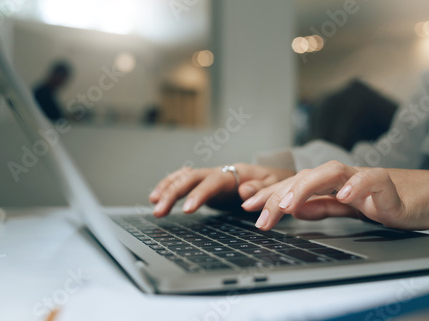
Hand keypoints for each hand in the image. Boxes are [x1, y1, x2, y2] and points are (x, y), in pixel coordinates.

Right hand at [149, 164, 293, 216]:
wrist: (272, 177)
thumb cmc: (275, 183)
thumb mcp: (276, 186)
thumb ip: (260, 189)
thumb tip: (243, 191)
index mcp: (236, 173)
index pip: (213, 182)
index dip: (199, 194)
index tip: (186, 209)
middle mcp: (219, 172)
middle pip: (191, 178)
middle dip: (173, 193)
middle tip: (159, 210)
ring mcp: (210, 177)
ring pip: (184, 177)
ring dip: (167, 189)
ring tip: (153, 203)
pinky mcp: (205, 185)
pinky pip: (184, 181)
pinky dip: (170, 185)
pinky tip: (157, 195)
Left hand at [242, 161, 428, 230]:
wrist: (427, 199)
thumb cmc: (386, 201)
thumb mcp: (347, 210)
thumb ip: (322, 208)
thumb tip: (296, 210)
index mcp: (331, 185)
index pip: (294, 186)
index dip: (270, 194)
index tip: (247, 207)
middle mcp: (343, 178)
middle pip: (305, 177)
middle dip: (278, 194)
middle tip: (258, 214)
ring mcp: (364, 178)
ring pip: (331, 172)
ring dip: (306, 186)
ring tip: (288, 205)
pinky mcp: (388, 185)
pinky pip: (371, 179)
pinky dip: (356, 185)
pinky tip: (342, 196)